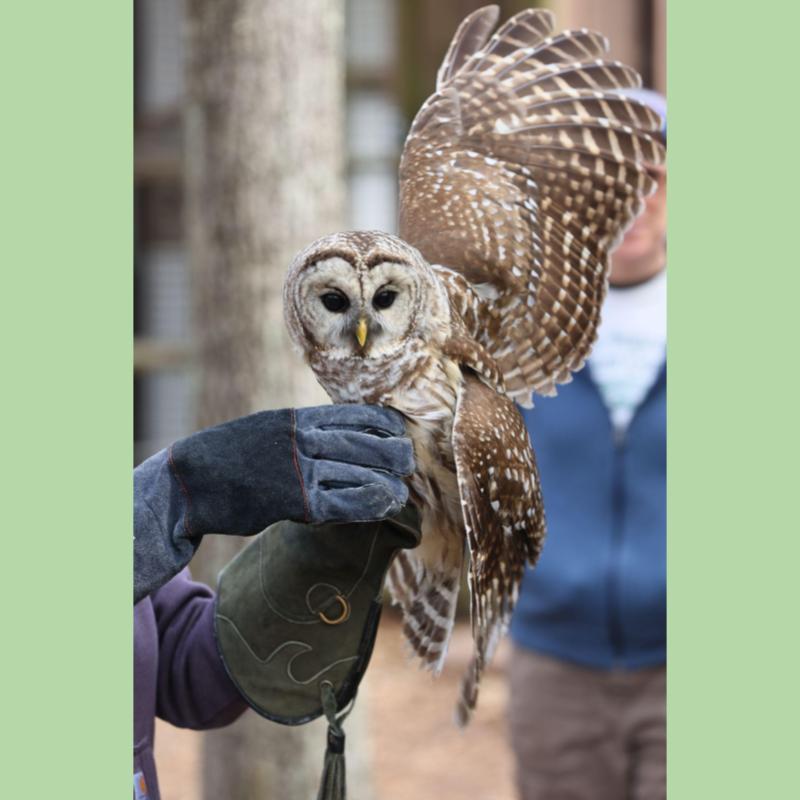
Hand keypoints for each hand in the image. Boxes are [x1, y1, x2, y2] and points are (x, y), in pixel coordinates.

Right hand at [134, 404, 414, 602]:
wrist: (191, 480)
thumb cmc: (232, 454)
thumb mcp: (269, 427)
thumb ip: (304, 430)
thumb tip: (341, 435)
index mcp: (298, 418)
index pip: (357, 415)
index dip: (386, 425)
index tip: (398, 434)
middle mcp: (302, 439)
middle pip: (367, 443)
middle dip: (395, 455)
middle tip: (406, 464)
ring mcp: (298, 471)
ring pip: (360, 475)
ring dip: (387, 485)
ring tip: (399, 493)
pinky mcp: (293, 503)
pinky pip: (342, 504)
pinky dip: (368, 505)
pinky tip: (383, 507)